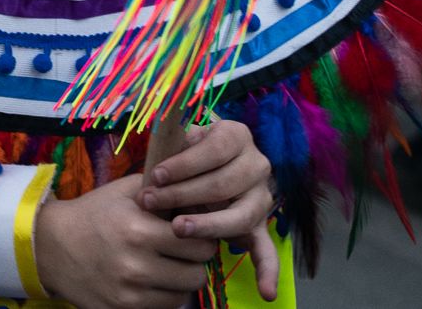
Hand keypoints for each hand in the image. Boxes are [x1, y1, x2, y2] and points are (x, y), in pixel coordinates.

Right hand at [34, 173, 217, 308]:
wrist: (51, 245)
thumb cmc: (93, 214)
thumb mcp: (124, 192)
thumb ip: (162, 190)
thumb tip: (198, 193)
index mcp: (139, 230)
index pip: (199, 245)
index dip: (202, 237)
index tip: (193, 234)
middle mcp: (136, 266)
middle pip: (197, 275)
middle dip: (195, 262)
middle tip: (183, 252)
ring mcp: (129, 293)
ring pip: (183, 296)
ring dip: (180, 281)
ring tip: (167, 266)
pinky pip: (162, 308)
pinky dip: (163, 296)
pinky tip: (152, 281)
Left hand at [137, 119, 278, 300]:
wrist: (200, 163)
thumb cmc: (184, 151)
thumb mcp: (179, 137)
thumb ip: (172, 138)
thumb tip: (157, 130)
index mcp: (237, 136)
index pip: (214, 149)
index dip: (184, 163)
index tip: (156, 175)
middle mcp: (257, 164)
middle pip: (224, 183)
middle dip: (183, 194)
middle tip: (152, 202)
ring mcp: (261, 197)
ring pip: (240, 215)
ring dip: (208, 225)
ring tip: (179, 229)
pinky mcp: (260, 225)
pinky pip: (268, 249)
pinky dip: (269, 271)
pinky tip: (266, 292)